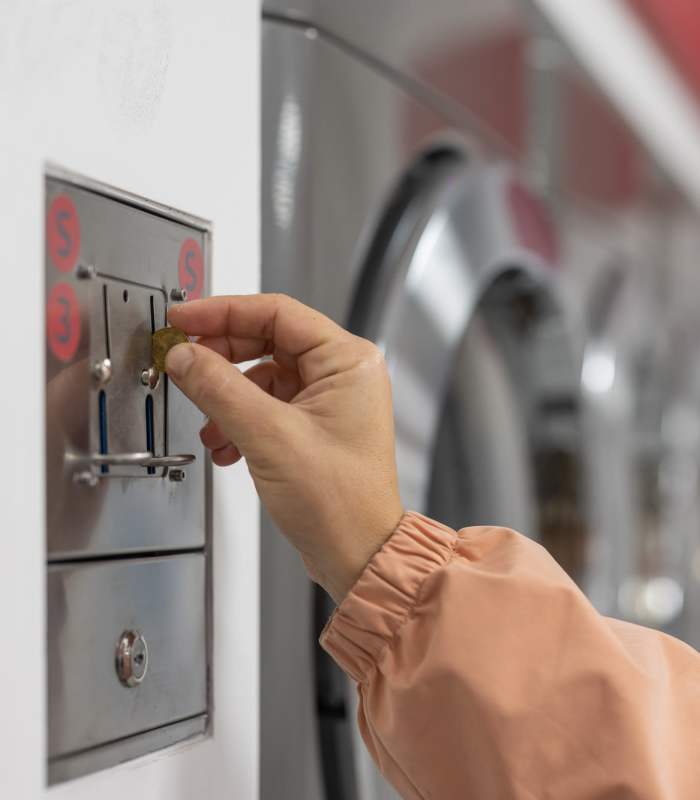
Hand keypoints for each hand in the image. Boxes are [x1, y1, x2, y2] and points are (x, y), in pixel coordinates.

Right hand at [166, 294, 403, 602]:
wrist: (357, 557)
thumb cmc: (341, 503)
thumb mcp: (269, 436)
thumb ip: (220, 388)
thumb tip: (184, 355)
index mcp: (348, 361)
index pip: (276, 312)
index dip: (223, 311)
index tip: (184, 318)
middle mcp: (342, 375)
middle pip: (266, 342)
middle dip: (221, 358)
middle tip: (184, 365)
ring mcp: (328, 401)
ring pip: (261, 378)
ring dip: (226, 399)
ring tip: (210, 426)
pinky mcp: (313, 427)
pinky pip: (265, 407)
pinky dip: (239, 422)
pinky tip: (225, 447)